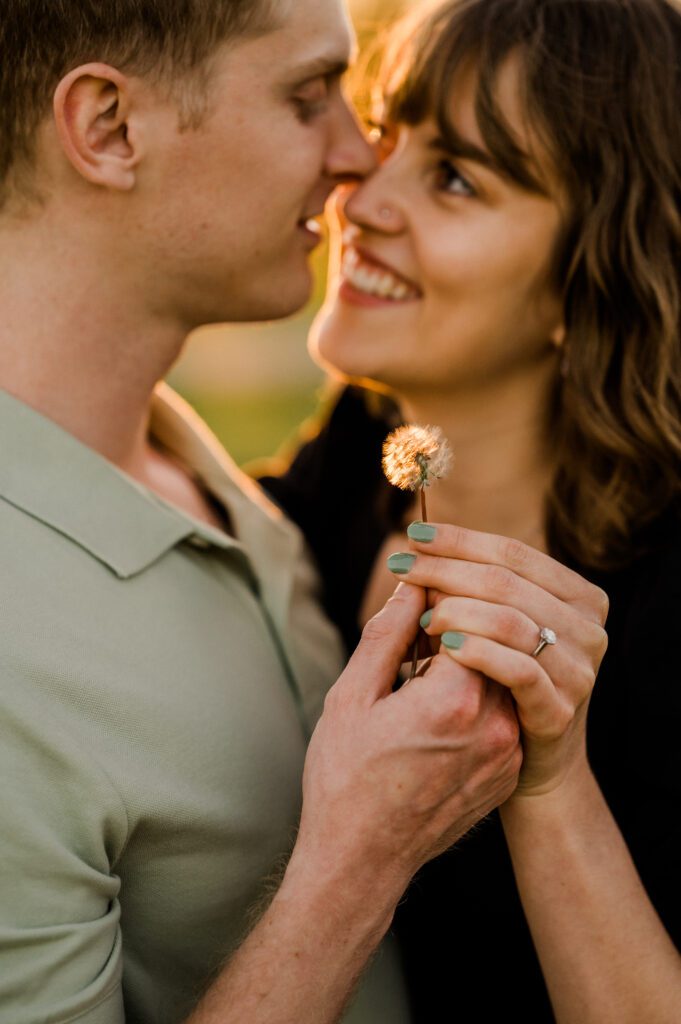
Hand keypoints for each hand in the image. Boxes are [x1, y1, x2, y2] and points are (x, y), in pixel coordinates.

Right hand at [295, 582, 520, 895]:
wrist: (361, 861)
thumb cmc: (344, 778)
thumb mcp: (351, 696)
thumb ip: (388, 634)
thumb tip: (412, 584)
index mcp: (454, 700)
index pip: (469, 615)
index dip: (440, 600)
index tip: (415, 598)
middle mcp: (495, 725)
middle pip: (491, 643)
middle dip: (456, 627)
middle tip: (416, 634)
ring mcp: (507, 752)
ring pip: (500, 676)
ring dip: (469, 663)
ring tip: (423, 678)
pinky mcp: (509, 771)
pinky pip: (503, 712)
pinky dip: (477, 700)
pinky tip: (438, 715)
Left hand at [393, 523, 608, 797]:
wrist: (528, 767)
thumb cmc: (502, 683)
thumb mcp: (496, 627)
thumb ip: (474, 588)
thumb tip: (420, 546)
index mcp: (577, 596)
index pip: (512, 553)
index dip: (460, 541)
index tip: (414, 535)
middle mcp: (588, 627)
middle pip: (507, 582)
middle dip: (446, 570)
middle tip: (402, 569)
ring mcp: (578, 670)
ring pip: (511, 620)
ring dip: (457, 609)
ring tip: (420, 614)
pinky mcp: (559, 709)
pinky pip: (518, 670)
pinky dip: (477, 652)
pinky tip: (444, 646)